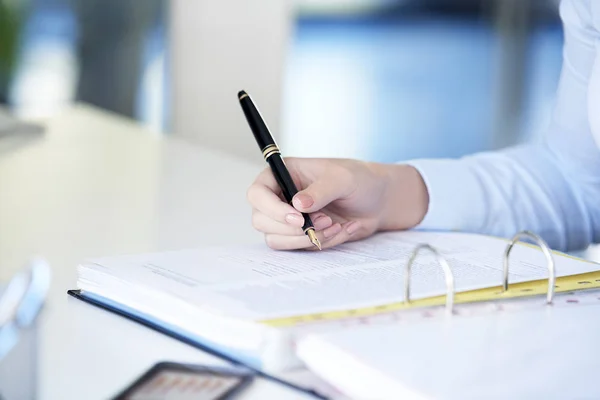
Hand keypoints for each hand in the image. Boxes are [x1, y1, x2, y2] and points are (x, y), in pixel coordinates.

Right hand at [246, 157, 428, 249]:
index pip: (258, 193)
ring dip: (306, 238)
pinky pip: (298, 248)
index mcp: (283, 174)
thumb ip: (320, 190)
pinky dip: (320, 243)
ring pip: (277, 239)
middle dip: (292, 228)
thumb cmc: (359, 180)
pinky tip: (340, 229)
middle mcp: (279, 197)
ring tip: (335, 225)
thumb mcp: (343, 178)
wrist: (378, 201)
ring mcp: (287, 218)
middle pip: (261, 221)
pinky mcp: (299, 235)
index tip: (298, 218)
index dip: (272, 209)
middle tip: (324, 222)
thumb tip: (297, 205)